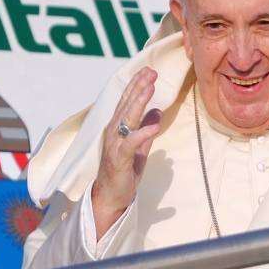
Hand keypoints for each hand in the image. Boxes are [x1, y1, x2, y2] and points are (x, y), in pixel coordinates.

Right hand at [90, 67, 163, 238]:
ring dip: (139, 101)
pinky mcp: (119, 158)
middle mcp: (113, 132)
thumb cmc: (124, 173)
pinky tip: (155, 124)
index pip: (127, 102)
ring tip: (150, 86)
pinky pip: (132, 142)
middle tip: (151, 71)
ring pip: (127, 118)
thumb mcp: (139, 148)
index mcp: (117, 128)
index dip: (137, 85)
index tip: (148, 71)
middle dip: (138, 86)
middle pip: (126, 105)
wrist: (110, 198)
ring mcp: (114, 144)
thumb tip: (157, 112)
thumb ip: (147, 130)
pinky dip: (143, 132)